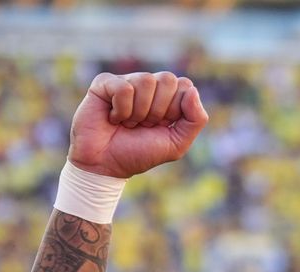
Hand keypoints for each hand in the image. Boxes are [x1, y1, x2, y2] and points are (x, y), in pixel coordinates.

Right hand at [68, 71, 208, 178]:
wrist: (106, 165)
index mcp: (167, 97)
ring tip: (129, 123)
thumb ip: (195, 120)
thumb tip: (193, 90)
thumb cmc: (140, 153)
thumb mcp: (177, 143)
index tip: (162, 125)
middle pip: (168, 79)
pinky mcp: (104, 83)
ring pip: (146, 80)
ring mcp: (126, 81)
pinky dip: (122, 110)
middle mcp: (148, 86)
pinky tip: (114, 118)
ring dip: (139, 111)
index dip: (176, 109)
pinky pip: (124, 88)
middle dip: (159, 110)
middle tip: (145, 125)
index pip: (185, 86)